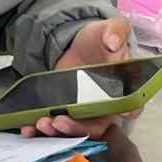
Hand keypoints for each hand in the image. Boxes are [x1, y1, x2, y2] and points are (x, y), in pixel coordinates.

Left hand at [23, 15, 133, 137]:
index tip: (114, 114)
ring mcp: (85, 114)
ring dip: (59, 133)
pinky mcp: (66, 114)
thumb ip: (116, 32)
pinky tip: (29, 128)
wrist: (78, 44)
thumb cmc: (101, 40)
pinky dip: (42, 132)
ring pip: (76, 131)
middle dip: (78, 128)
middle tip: (60, 121)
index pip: (132, 106)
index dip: (125, 113)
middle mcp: (106, 108)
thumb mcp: (112, 29)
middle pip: (98, 127)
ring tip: (42, 123)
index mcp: (124, 90)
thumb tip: (114, 42)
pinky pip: (57, 128)